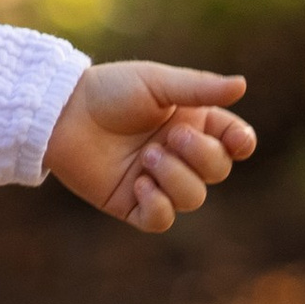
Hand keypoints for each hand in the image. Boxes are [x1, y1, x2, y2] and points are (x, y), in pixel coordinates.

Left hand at [45, 63, 255, 235]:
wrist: (62, 113)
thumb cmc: (109, 91)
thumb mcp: (157, 83)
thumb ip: (199, 88)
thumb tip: (242, 85)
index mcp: (193, 123)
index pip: (234, 142)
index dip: (241, 143)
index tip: (235, 140)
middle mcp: (179, 154)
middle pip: (218, 171)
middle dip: (201, 156)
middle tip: (168, 138)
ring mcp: (157, 181)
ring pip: (193, 198)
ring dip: (176, 177)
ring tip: (146, 156)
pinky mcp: (131, 204)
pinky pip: (161, 220)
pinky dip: (157, 205)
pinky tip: (139, 184)